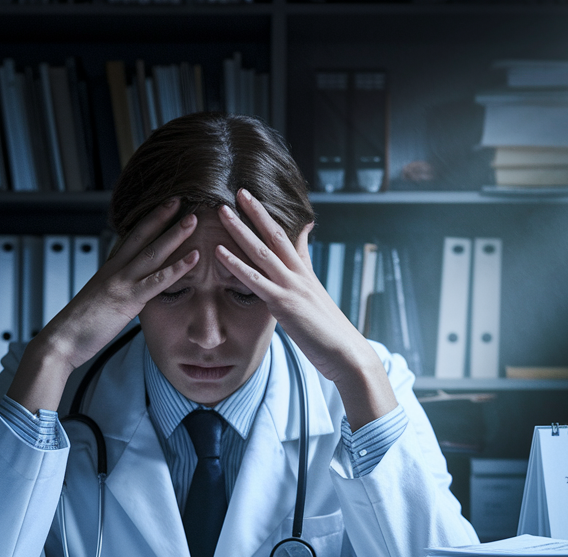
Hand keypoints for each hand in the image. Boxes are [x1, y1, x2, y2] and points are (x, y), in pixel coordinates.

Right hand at [7, 198, 199, 412]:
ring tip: (193, 219)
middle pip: (141, 236)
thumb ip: (118, 292)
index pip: (130, 238)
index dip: (148, 221)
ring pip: (152, 252)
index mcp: (108, 269)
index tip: (163, 207)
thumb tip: (134, 293)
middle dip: (162, 216)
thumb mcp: (100, 302)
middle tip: (181, 199)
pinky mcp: (128, 300)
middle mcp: (115, 270)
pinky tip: (193, 257)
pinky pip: (157, 281)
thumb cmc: (79, 326)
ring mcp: (121, 283)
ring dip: (174, 234)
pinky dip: (177, 268)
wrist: (61, 340)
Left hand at [214, 189, 396, 429]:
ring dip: (240, 229)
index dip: (273, 218)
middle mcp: (300, 275)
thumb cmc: (332, 335)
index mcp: (307, 275)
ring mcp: (292, 287)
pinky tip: (219, 251)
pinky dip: (235, 263)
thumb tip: (301, 281)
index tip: (257, 200)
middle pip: (276, 234)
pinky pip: (255, 280)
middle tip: (239, 190)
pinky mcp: (284, 304)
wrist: (348, 354)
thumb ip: (306, 286)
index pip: (291, 238)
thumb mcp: (318, 304)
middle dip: (256, 211)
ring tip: (222, 210)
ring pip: (262, 250)